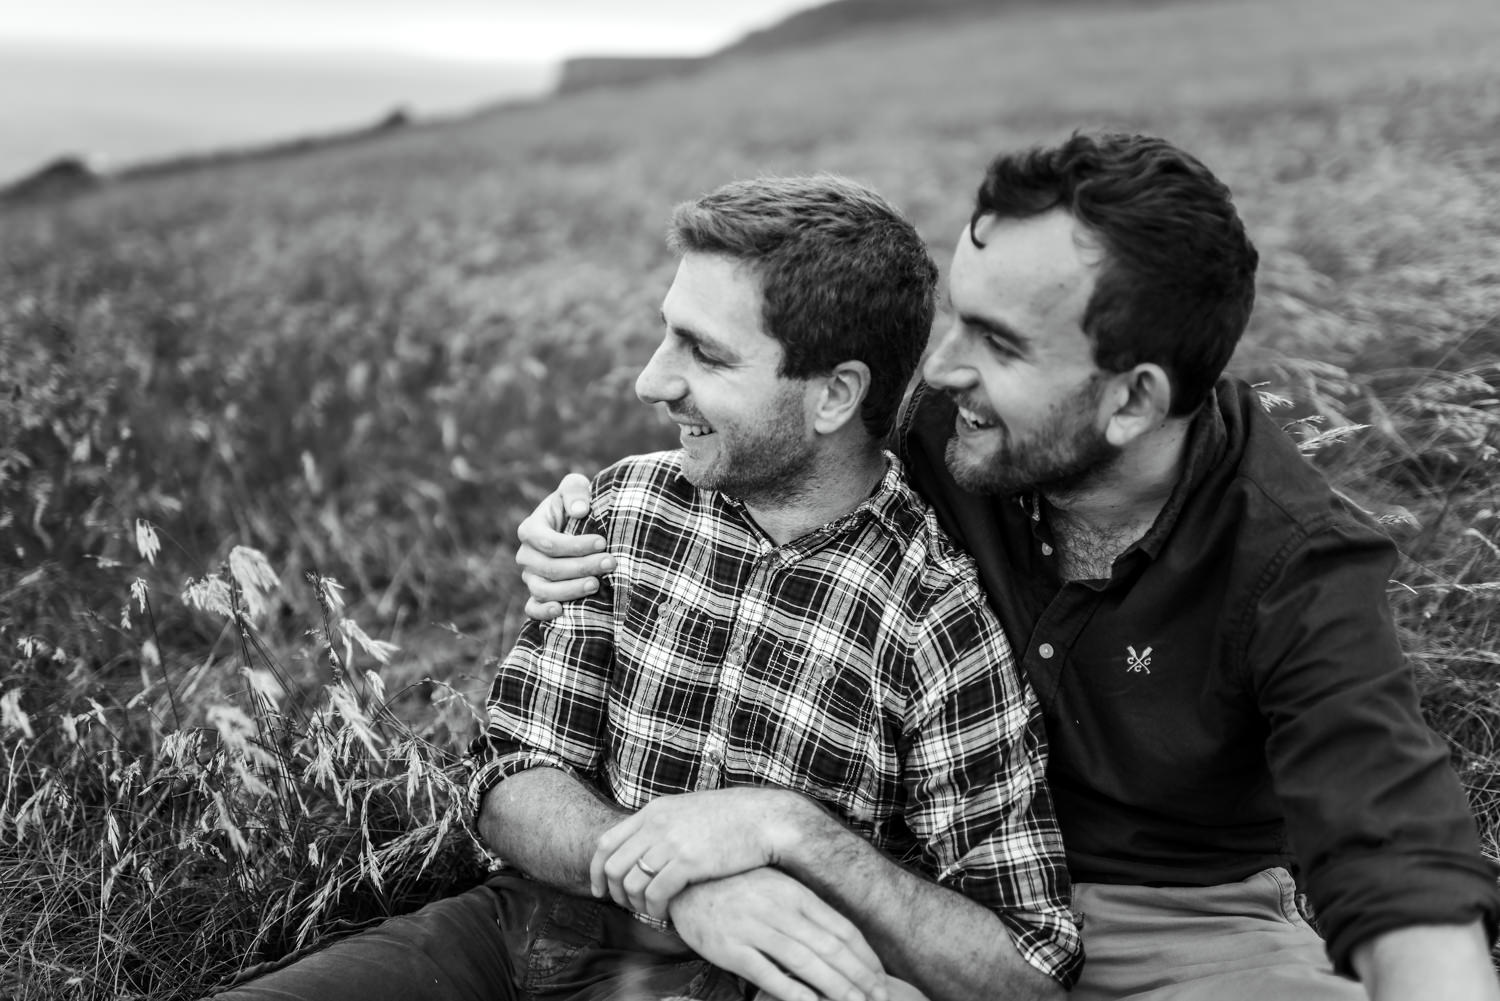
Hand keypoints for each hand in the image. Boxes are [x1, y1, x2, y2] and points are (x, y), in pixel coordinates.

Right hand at [515, 472, 612, 619]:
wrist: (579, 528)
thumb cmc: (577, 505)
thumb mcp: (575, 488)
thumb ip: (575, 491)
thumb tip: (579, 510)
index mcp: (531, 529)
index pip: (548, 542)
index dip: (575, 545)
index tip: (602, 542)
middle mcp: (526, 555)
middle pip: (550, 568)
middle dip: (582, 567)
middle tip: (610, 563)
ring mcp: (530, 577)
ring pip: (544, 590)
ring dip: (570, 590)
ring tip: (596, 584)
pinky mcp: (537, 595)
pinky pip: (533, 609)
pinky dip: (544, 612)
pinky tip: (562, 611)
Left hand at [591, 788, 800, 917]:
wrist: (764, 818)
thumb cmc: (732, 818)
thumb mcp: (688, 810)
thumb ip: (663, 824)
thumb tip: (646, 843)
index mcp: (654, 811)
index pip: (606, 843)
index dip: (597, 871)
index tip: (601, 890)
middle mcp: (657, 825)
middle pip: (613, 866)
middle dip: (615, 894)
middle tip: (629, 908)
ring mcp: (671, 843)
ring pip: (631, 884)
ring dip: (637, 906)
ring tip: (652, 912)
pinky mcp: (689, 863)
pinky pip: (656, 895)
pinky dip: (656, 911)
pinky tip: (666, 916)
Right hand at [670, 869, 889, 1000]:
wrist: (685, 882)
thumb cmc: (738, 886)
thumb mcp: (777, 887)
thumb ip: (807, 910)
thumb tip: (842, 940)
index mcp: (796, 894)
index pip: (843, 929)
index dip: (866, 958)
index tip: (882, 978)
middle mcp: (779, 909)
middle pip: (831, 949)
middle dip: (861, 978)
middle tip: (881, 998)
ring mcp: (754, 928)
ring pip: (806, 964)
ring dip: (837, 988)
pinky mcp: (731, 949)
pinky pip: (769, 975)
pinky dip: (794, 992)